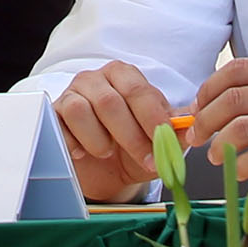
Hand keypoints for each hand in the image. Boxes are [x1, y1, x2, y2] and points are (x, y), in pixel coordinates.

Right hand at [49, 62, 175, 202]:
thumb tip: (193, 121)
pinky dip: (73, 142)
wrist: (103, 169)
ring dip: (99, 138)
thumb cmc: (131, 146)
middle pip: (110, 101)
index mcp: (124, 76)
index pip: (139, 91)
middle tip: (145, 159)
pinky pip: (60, 124)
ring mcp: (72, 94)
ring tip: (107, 152)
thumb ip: (175, 129)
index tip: (163, 140)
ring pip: (81, 109)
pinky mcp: (54, 114)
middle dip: (130, 135)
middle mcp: (96, 79)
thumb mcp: (157, 140)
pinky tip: (83, 153)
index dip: (152, 117)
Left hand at [183, 58, 247, 191]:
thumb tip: (221, 104)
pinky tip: (238, 171)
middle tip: (195, 136)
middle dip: (205, 118)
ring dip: (219, 143)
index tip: (197, 108)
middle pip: (235, 97)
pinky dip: (242, 165)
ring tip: (213, 156)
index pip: (239, 69)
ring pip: (244, 126)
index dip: (209, 88)